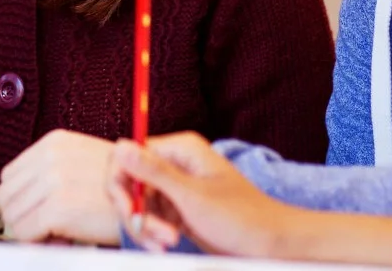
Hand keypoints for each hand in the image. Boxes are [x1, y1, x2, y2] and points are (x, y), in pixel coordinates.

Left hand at [0, 129, 118, 244]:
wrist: (149, 199)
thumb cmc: (121, 185)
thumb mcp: (82, 160)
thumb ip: (51, 170)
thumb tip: (21, 195)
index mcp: (54, 142)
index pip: (10, 175)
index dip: (24, 198)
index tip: (41, 208)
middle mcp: (51, 157)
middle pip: (6, 195)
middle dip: (23, 214)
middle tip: (47, 223)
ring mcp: (53, 181)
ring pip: (12, 216)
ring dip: (32, 229)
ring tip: (58, 229)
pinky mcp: (57, 208)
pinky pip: (25, 233)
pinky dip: (39, 241)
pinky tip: (63, 237)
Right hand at [105, 131, 298, 257]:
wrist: (271, 243)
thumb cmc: (241, 217)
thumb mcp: (192, 196)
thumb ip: (153, 172)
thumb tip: (120, 147)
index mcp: (180, 149)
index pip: (128, 156)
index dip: (120, 183)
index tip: (125, 207)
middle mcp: (175, 164)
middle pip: (129, 183)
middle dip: (136, 212)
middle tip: (152, 233)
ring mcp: (176, 188)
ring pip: (138, 205)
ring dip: (146, 227)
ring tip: (168, 242)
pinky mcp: (178, 210)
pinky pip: (151, 219)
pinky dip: (153, 234)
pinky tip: (166, 244)